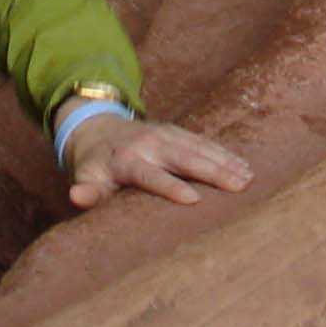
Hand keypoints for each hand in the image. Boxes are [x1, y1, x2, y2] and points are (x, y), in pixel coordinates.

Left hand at [61, 112, 251, 209]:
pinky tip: (244, 165)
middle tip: (239, 185)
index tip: (193, 199)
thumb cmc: (94, 165)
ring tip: (248, 177)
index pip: (151, 175)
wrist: (97, 128)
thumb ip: (87, 190)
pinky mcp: (176, 132)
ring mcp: (165, 135)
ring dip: (224, 161)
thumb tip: (77, 196)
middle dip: (212, 171)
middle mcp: (149, 145)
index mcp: (127, 161)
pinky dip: (223, 153)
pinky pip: (202, 142)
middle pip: (184, 158)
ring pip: (198, 147)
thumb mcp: (86, 177)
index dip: (170, 186)